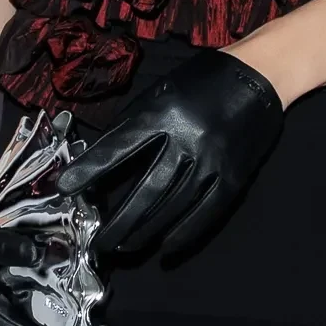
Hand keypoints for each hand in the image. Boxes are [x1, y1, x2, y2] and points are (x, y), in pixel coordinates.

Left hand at [56, 47, 283, 264]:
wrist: (259, 77)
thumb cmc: (203, 82)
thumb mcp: (161, 90)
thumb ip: (135, 123)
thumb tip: (103, 157)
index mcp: (163, 113)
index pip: (118, 148)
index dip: (90, 169)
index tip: (66, 189)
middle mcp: (187, 140)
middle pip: (146, 190)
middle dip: (119, 221)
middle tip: (99, 242)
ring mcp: (212, 162)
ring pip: (173, 207)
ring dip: (146, 232)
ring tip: (125, 246)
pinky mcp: (233, 177)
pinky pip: (205, 213)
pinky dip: (184, 234)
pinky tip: (166, 248)